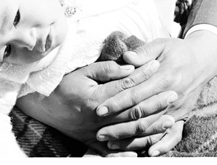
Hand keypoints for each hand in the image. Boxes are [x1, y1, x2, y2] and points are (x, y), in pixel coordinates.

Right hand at [15, 58, 176, 154]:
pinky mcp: (93, 143)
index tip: (158, 65)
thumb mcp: (83, 71)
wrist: (42, 106)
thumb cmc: (63, 85)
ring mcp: (96, 134)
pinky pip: (116, 151)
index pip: (126, 86)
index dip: (143, 74)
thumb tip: (130, 66)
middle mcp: (98, 119)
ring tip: (170, 120)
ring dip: (151, 127)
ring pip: (129, 133)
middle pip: (133, 111)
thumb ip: (107, 69)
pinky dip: (132, 150)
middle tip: (174, 93)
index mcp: (96, 99)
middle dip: (155, 103)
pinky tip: (148, 147)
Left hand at [94, 33, 216, 154]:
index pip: (136, 93)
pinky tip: (148, 152)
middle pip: (142, 115)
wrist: (203, 61)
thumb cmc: (178, 51)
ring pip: (153, 128)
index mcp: (164, 76)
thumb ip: (143, 52)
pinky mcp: (183, 115)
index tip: (100, 109)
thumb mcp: (161, 44)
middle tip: (100, 132)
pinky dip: (161, 145)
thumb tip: (126, 57)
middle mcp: (172, 95)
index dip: (117, 102)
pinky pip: (172, 135)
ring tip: (112, 143)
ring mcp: (178, 108)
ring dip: (132, 138)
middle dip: (119, 125)